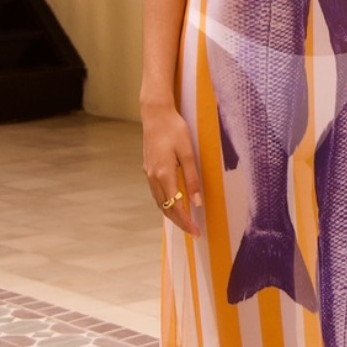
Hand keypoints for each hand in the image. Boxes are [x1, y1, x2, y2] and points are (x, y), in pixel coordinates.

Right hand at [141, 98, 202, 237]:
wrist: (155, 114)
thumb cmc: (174, 129)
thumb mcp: (188, 153)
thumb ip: (192, 179)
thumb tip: (197, 203)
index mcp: (164, 175)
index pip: (176, 207)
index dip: (186, 222)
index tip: (196, 232)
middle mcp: (154, 177)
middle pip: (166, 209)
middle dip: (180, 223)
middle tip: (193, 232)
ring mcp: (149, 174)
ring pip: (160, 202)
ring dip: (172, 214)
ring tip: (185, 222)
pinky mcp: (148, 169)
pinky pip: (157, 194)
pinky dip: (166, 204)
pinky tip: (174, 204)